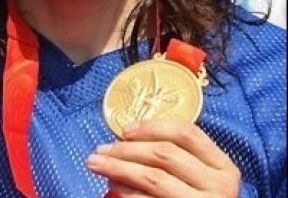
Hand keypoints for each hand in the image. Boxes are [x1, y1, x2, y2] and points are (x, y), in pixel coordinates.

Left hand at [85, 120, 239, 197]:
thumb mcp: (200, 178)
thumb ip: (177, 159)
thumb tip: (127, 140)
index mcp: (223, 167)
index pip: (187, 134)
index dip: (152, 127)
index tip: (125, 130)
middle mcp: (218, 186)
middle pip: (165, 154)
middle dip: (127, 149)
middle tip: (101, 149)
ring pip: (154, 177)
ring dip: (119, 168)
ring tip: (96, 164)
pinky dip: (127, 192)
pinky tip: (112, 186)